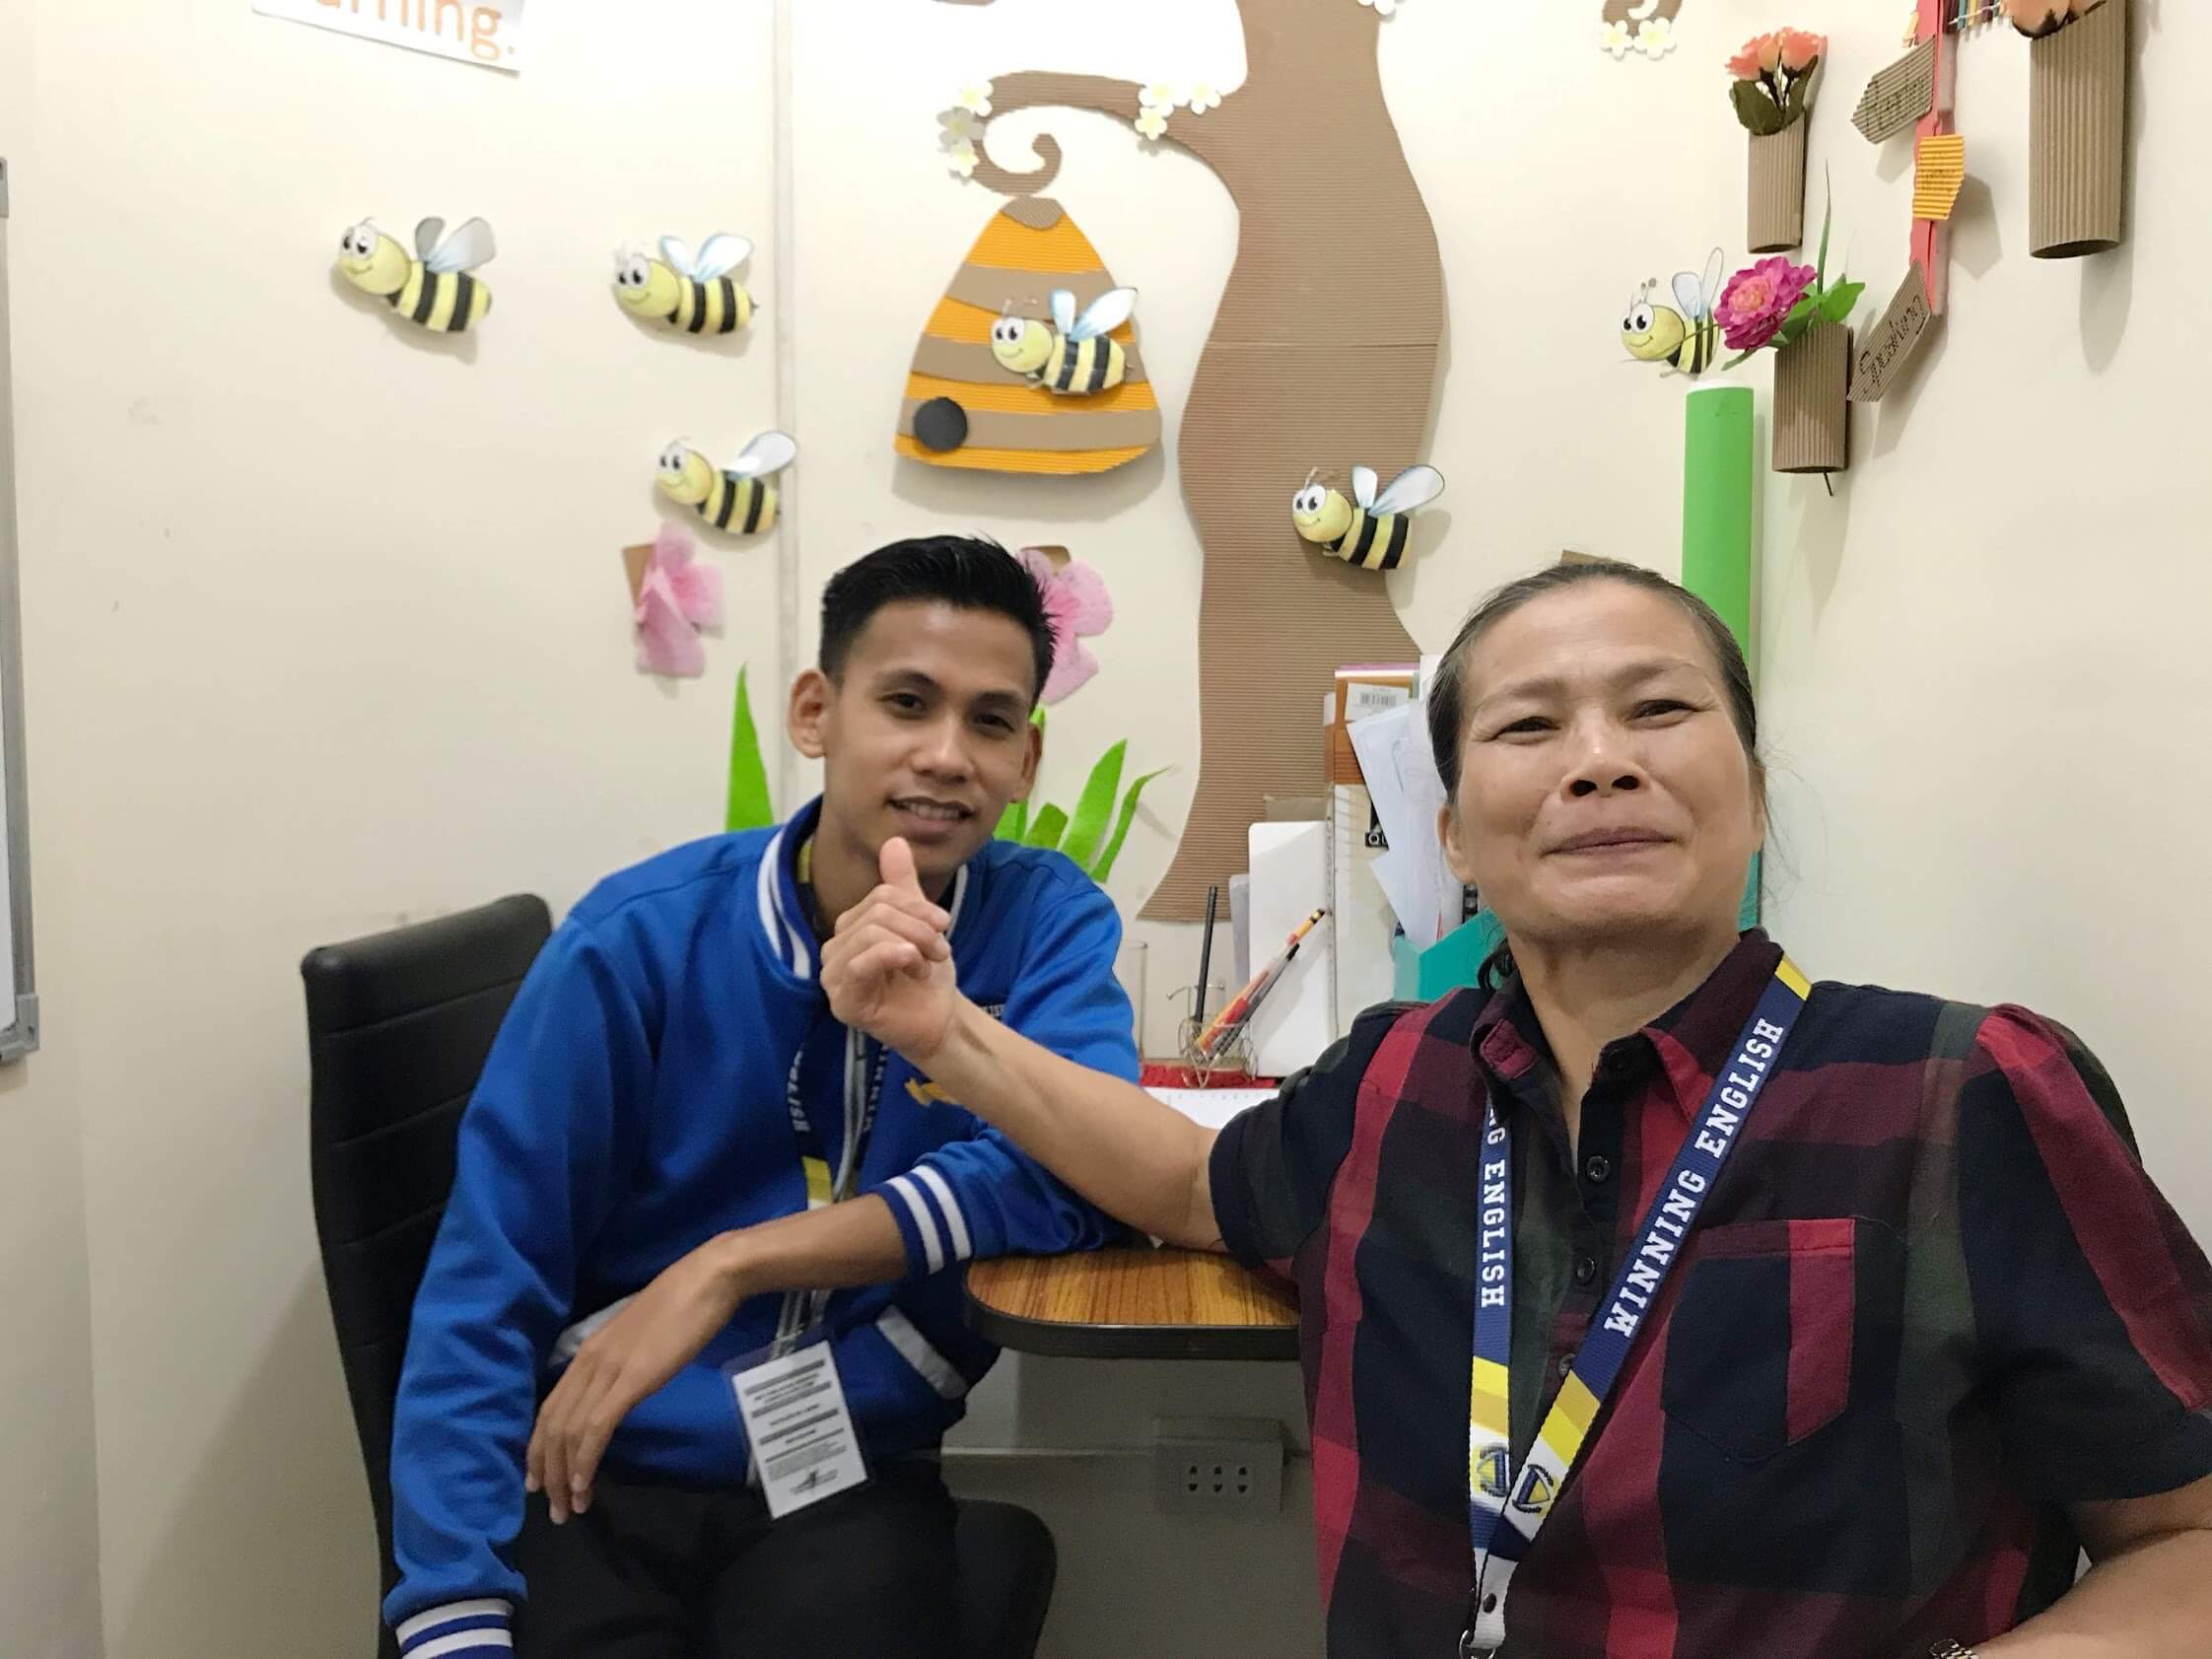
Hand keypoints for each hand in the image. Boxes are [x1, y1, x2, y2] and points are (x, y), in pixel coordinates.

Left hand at [526, 1232, 752, 1520]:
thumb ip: (622, 1363)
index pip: (550, 1408)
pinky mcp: (630, 1380)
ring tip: (569, 1509)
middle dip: (547, 1473)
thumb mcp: (640, 1339)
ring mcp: (607, 1370)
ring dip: (564, 1476)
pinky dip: (586, 1461)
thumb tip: (618, 1391)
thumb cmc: (683, 1305)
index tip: (539, 1481)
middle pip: (551, 1426)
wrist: (707, 1280)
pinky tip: (585, 1485)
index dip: (539, 1449)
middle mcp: (587, 1362)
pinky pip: (596, 1428)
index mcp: (588, 1352)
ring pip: (569, 1432)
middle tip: (552, 1510)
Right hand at [821, 837, 958, 1061]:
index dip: (915, 905)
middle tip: (941, 948)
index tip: (943, 924)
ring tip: (930, 962)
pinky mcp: (843, 1001)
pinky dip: (895, 955)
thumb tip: (894, 841)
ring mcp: (834, 978)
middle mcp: (833, 951)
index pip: (878, 897)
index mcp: (849, 930)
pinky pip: (861, 963)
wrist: (940, 1019)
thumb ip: (902, 886)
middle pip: (875, 913)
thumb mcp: (920, 923)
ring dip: (913, 944)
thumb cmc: (926, 975)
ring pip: (871, 933)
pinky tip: (915, 965)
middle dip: (918, 926)